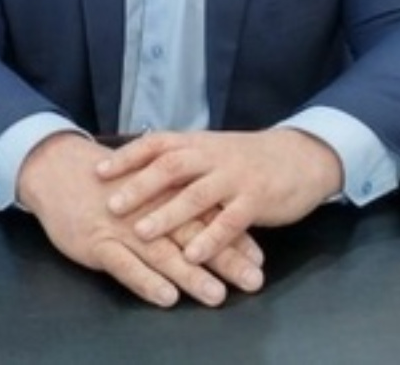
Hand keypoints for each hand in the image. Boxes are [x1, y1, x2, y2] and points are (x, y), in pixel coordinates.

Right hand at [16, 133, 264, 307]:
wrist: (57, 168)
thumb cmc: (107, 181)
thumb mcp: (146, 184)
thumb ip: (177, 200)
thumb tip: (216, 219)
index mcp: (164, 194)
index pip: (207, 217)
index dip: (234, 238)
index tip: (259, 260)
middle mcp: (149, 210)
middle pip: (193, 237)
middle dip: (224, 260)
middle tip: (252, 281)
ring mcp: (123, 228)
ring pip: (163, 254)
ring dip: (191, 276)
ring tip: (215, 295)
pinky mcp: (98, 243)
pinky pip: (125, 266)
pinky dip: (146, 282)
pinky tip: (166, 296)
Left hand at [98, 128, 341, 266]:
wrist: (301, 156)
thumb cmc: (248, 158)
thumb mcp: (212, 150)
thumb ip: (180, 160)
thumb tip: (134, 169)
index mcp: (198, 143)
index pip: (156, 144)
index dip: (126, 157)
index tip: (97, 172)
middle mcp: (213, 156)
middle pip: (170, 167)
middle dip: (139, 187)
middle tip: (111, 206)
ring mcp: (236, 177)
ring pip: (197, 195)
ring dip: (167, 215)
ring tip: (142, 234)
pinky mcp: (257, 199)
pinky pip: (230, 221)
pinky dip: (210, 239)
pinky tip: (193, 255)